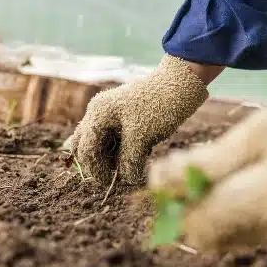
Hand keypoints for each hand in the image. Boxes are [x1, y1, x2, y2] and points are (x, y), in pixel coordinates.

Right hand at [68, 55, 208, 184]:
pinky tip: (135, 157)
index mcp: (98, 114)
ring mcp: (109, 115)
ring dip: (108, 160)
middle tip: (114, 179)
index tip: (112, 183)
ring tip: (127, 169)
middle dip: (97, 165)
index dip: (96, 170)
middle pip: (85, 146)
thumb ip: (128, 161)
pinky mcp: (122, 119)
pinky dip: (119, 152)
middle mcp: (99, 113)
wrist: (181, 83)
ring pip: (98, 144)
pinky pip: (113, 141)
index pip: (86, 150)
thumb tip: (125, 181)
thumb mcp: (142, 137)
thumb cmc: (160, 107)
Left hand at [148, 70, 266, 251]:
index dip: (169, 203)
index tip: (160, 173)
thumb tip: (158, 185)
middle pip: (205, 235)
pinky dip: (229, 210)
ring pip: (222, 235)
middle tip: (183, 167)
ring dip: (206, 207)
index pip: (194, 224)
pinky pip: (243, 231)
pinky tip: (237, 179)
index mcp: (262, 207)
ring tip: (214, 166)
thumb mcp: (252, 134)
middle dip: (185, 205)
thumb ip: (206, 165)